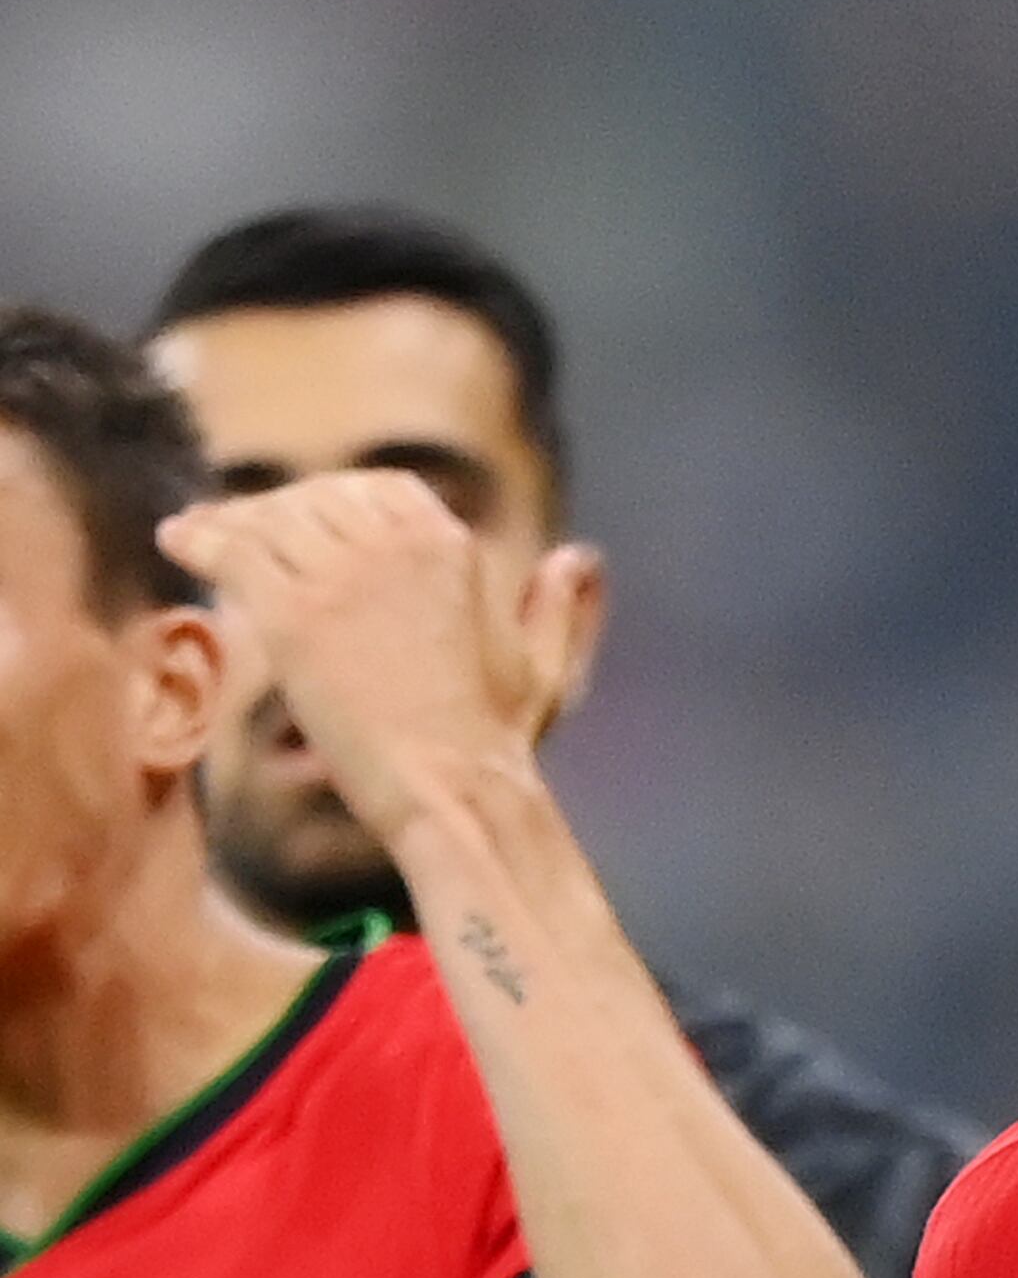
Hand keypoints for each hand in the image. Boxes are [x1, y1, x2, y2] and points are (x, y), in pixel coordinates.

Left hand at [158, 471, 591, 845]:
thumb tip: (581, 555)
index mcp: (452, 544)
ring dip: (230, 521)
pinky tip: (177, 540)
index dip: (334, 497)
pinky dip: (198, 539)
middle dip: (276, 507)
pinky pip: (230, 551)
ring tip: (199, 532)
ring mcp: (343, 574)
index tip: (304, 517)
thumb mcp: (545, 666)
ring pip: (266, 518)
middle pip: (314, 497)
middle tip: (239, 526)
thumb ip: (559, 606)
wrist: (453, 787)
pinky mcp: (293, 613)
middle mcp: (397, 544)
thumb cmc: (495, 744)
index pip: (377, 490)